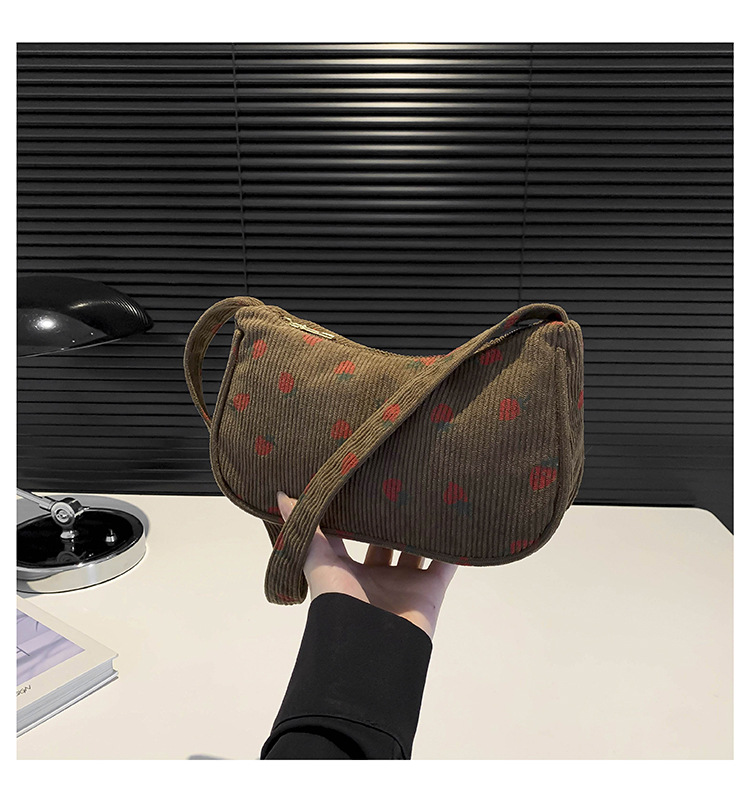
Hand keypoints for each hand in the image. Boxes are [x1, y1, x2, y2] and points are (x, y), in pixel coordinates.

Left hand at [277, 491, 457, 639]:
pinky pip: (446, 565)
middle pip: (387, 539)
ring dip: (424, 528)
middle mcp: (377, 576)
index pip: (351, 534)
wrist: (370, 650)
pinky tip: (460, 523)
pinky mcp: (430, 591)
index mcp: (348, 570)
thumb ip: (305, 530)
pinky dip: (454, 548)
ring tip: (431, 494)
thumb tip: (280, 497)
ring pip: (418, 548)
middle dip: (392, 516)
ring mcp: (405, 583)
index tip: (360, 482)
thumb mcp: (319, 562)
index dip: (353, 512)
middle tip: (399, 481)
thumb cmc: (338, 607)